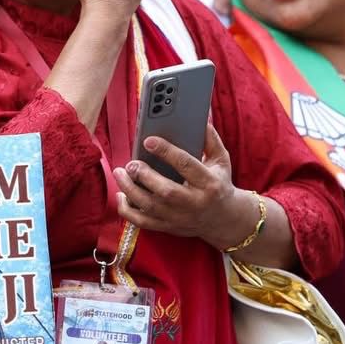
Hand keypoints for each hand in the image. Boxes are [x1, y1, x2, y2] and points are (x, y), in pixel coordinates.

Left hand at [113, 124, 256, 249]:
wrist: (225, 219)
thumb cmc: (219, 183)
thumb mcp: (221, 161)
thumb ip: (210, 139)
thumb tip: (200, 116)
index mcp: (209, 183)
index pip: (187, 165)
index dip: (166, 152)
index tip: (148, 140)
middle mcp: (194, 202)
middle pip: (166, 191)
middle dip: (144, 176)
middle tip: (131, 163)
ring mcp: (180, 217)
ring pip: (150, 207)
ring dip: (130, 190)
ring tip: (120, 173)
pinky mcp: (168, 227)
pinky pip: (142, 222)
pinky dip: (127, 210)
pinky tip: (120, 194)